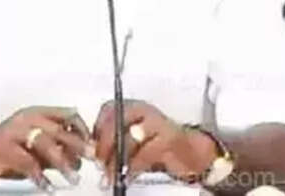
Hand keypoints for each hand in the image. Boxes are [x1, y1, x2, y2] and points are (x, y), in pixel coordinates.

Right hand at [0, 106, 91, 191]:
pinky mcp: (2, 148)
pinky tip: (47, 185)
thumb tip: (80, 157)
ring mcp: (13, 132)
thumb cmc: (7, 151)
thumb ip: (55, 148)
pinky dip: (40, 176)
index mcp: (36, 114)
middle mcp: (26, 119)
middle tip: (91, 157)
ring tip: (73, 177)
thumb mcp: (35, 147)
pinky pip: (27, 162)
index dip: (81, 128)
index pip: (66, 114)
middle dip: (77, 144)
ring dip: (62, 162)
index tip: (92, 143)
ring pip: (44, 144)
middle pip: (58, 129)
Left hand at [93, 100, 216, 185]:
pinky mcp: (170, 139)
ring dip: (117, 159)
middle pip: (118, 120)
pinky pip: (146, 152)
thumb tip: (92, 153)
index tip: (92, 147)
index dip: (97, 129)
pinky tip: (128, 176)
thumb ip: (114, 142)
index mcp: (134, 108)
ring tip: (110, 174)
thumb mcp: (133, 142)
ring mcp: (159, 123)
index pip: (108, 109)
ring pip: (131, 136)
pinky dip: (134, 167)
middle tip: (99, 162)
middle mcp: (146, 111)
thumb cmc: (159, 146)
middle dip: (105, 144)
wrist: (193, 153)